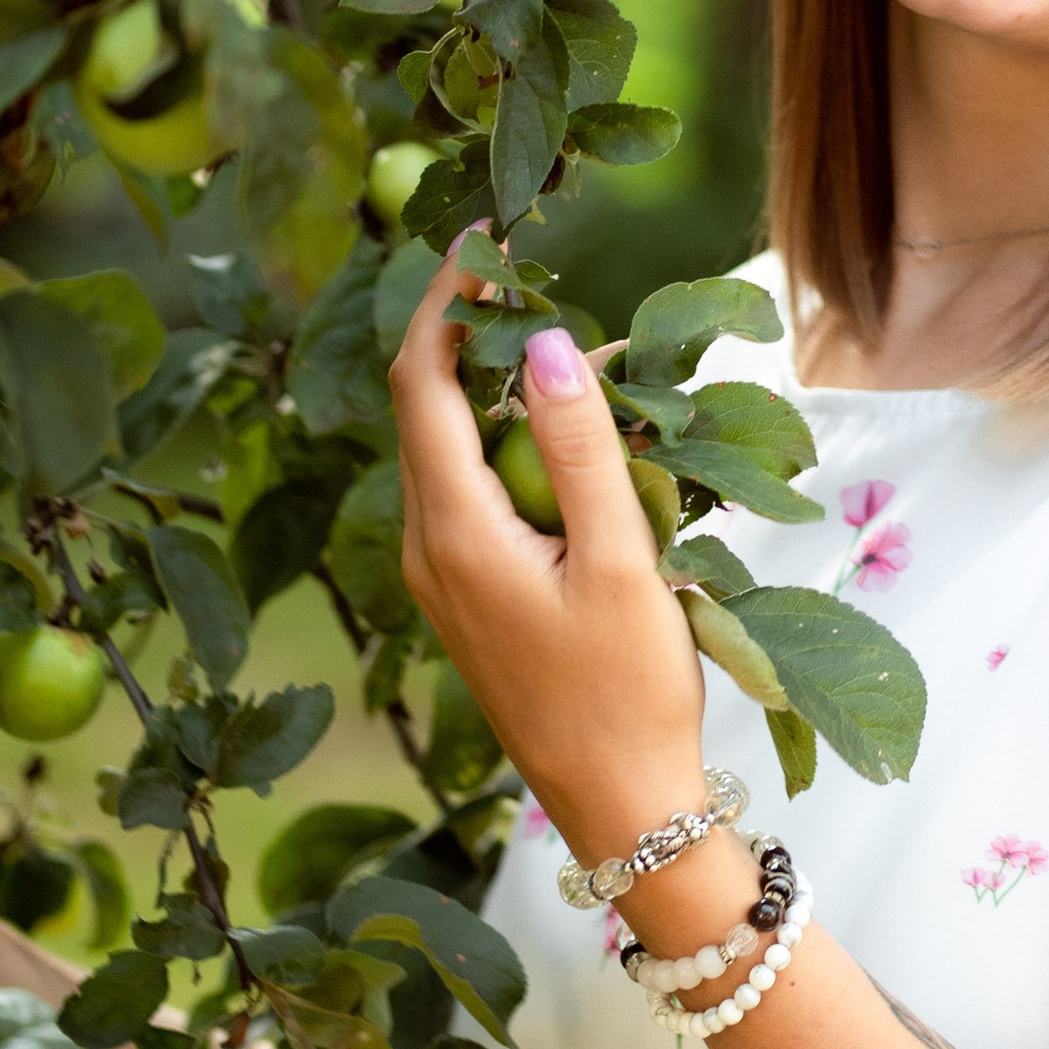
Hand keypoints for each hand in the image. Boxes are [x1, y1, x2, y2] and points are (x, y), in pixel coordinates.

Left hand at [390, 246, 708, 867]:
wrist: (622, 807)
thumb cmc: (628, 690)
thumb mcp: (620, 560)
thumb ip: (581, 448)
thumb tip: (542, 341)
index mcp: (454, 531)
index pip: (420, 383)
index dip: (444, 302)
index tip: (484, 240)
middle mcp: (426, 547)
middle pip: (425, 408)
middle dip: (472, 335)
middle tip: (537, 277)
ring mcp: (440, 576)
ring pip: (450, 450)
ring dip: (499, 393)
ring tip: (579, 357)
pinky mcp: (468, 595)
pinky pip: (472, 493)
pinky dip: (512, 448)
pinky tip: (579, 443)